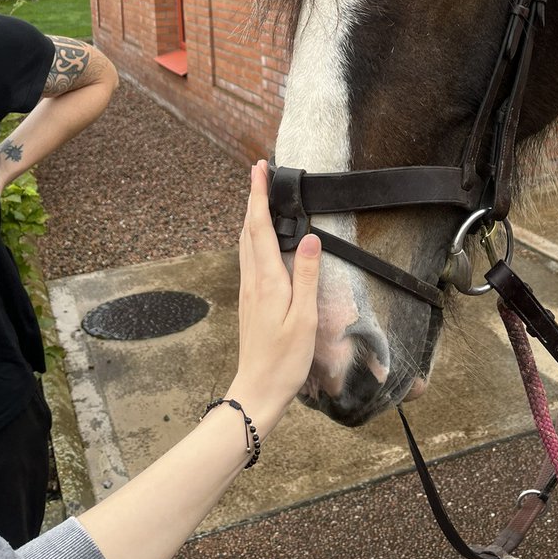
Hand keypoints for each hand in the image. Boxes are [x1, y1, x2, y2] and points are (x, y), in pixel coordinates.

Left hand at [227, 160, 319, 437]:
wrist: (258, 389)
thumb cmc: (285, 359)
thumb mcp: (304, 318)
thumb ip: (307, 275)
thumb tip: (312, 237)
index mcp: (267, 279)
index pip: (260, 226)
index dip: (258, 195)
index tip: (260, 169)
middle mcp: (252, 279)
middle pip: (248, 229)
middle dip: (253, 197)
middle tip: (260, 172)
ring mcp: (248, 289)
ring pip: (246, 242)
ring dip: (252, 215)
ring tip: (260, 196)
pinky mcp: (250, 299)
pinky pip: (249, 257)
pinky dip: (254, 236)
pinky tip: (261, 239)